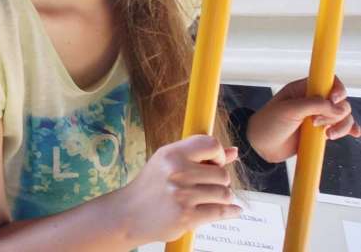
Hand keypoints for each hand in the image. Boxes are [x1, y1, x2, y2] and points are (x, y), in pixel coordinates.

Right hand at [112, 134, 239, 244]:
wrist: (129, 214)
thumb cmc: (151, 187)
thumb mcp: (168, 164)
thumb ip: (200, 157)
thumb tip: (233, 151)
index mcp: (170, 154)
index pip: (210, 144)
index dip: (218, 155)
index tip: (213, 164)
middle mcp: (176, 171)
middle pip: (223, 174)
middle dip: (221, 182)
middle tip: (208, 186)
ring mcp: (182, 195)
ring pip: (225, 194)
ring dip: (223, 198)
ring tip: (210, 199)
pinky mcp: (187, 216)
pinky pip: (221, 212)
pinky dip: (230, 212)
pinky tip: (231, 210)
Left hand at [247, 76, 359, 163]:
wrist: (262, 146)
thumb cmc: (269, 123)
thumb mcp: (288, 110)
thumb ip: (313, 105)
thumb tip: (338, 107)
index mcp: (302, 89)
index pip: (328, 80)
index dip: (337, 88)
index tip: (334, 99)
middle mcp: (313, 100)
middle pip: (340, 101)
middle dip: (335, 113)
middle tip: (316, 122)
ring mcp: (318, 115)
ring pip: (343, 116)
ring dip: (341, 126)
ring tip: (326, 135)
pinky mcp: (321, 130)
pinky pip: (341, 127)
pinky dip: (350, 130)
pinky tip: (355, 134)